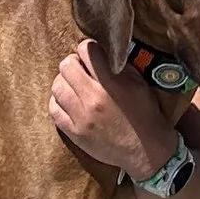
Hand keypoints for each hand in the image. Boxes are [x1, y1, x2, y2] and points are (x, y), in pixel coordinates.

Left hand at [50, 42, 176, 179]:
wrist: (145, 150)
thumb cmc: (145, 114)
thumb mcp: (139, 83)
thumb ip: (120, 65)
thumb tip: (104, 51)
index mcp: (110, 84)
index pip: (86, 51)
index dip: (88, 48)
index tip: (91, 53)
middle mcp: (92, 99)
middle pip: (66, 66)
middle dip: (73, 63)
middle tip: (81, 69)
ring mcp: (80, 117)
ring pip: (57, 87)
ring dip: (64, 82)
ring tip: (74, 85)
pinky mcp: (74, 133)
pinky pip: (54, 110)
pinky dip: (58, 102)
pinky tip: (68, 101)